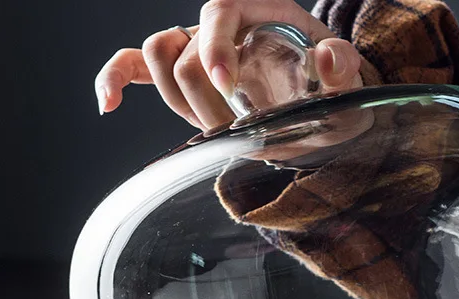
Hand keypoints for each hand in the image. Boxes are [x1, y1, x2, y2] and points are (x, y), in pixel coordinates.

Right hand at [94, 0, 362, 129]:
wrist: (322, 109)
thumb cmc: (333, 91)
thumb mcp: (349, 83)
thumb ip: (344, 69)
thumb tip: (329, 57)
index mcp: (260, 12)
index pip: (219, 10)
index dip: (215, 47)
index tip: (230, 87)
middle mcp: (223, 27)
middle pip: (179, 43)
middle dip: (200, 93)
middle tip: (236, 127)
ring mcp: (199, 51)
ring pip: (157, 58)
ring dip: (179, 99)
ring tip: (218, 127)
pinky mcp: (186, 77)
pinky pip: (136, 66)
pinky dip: (117, 79)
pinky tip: (108, 105)